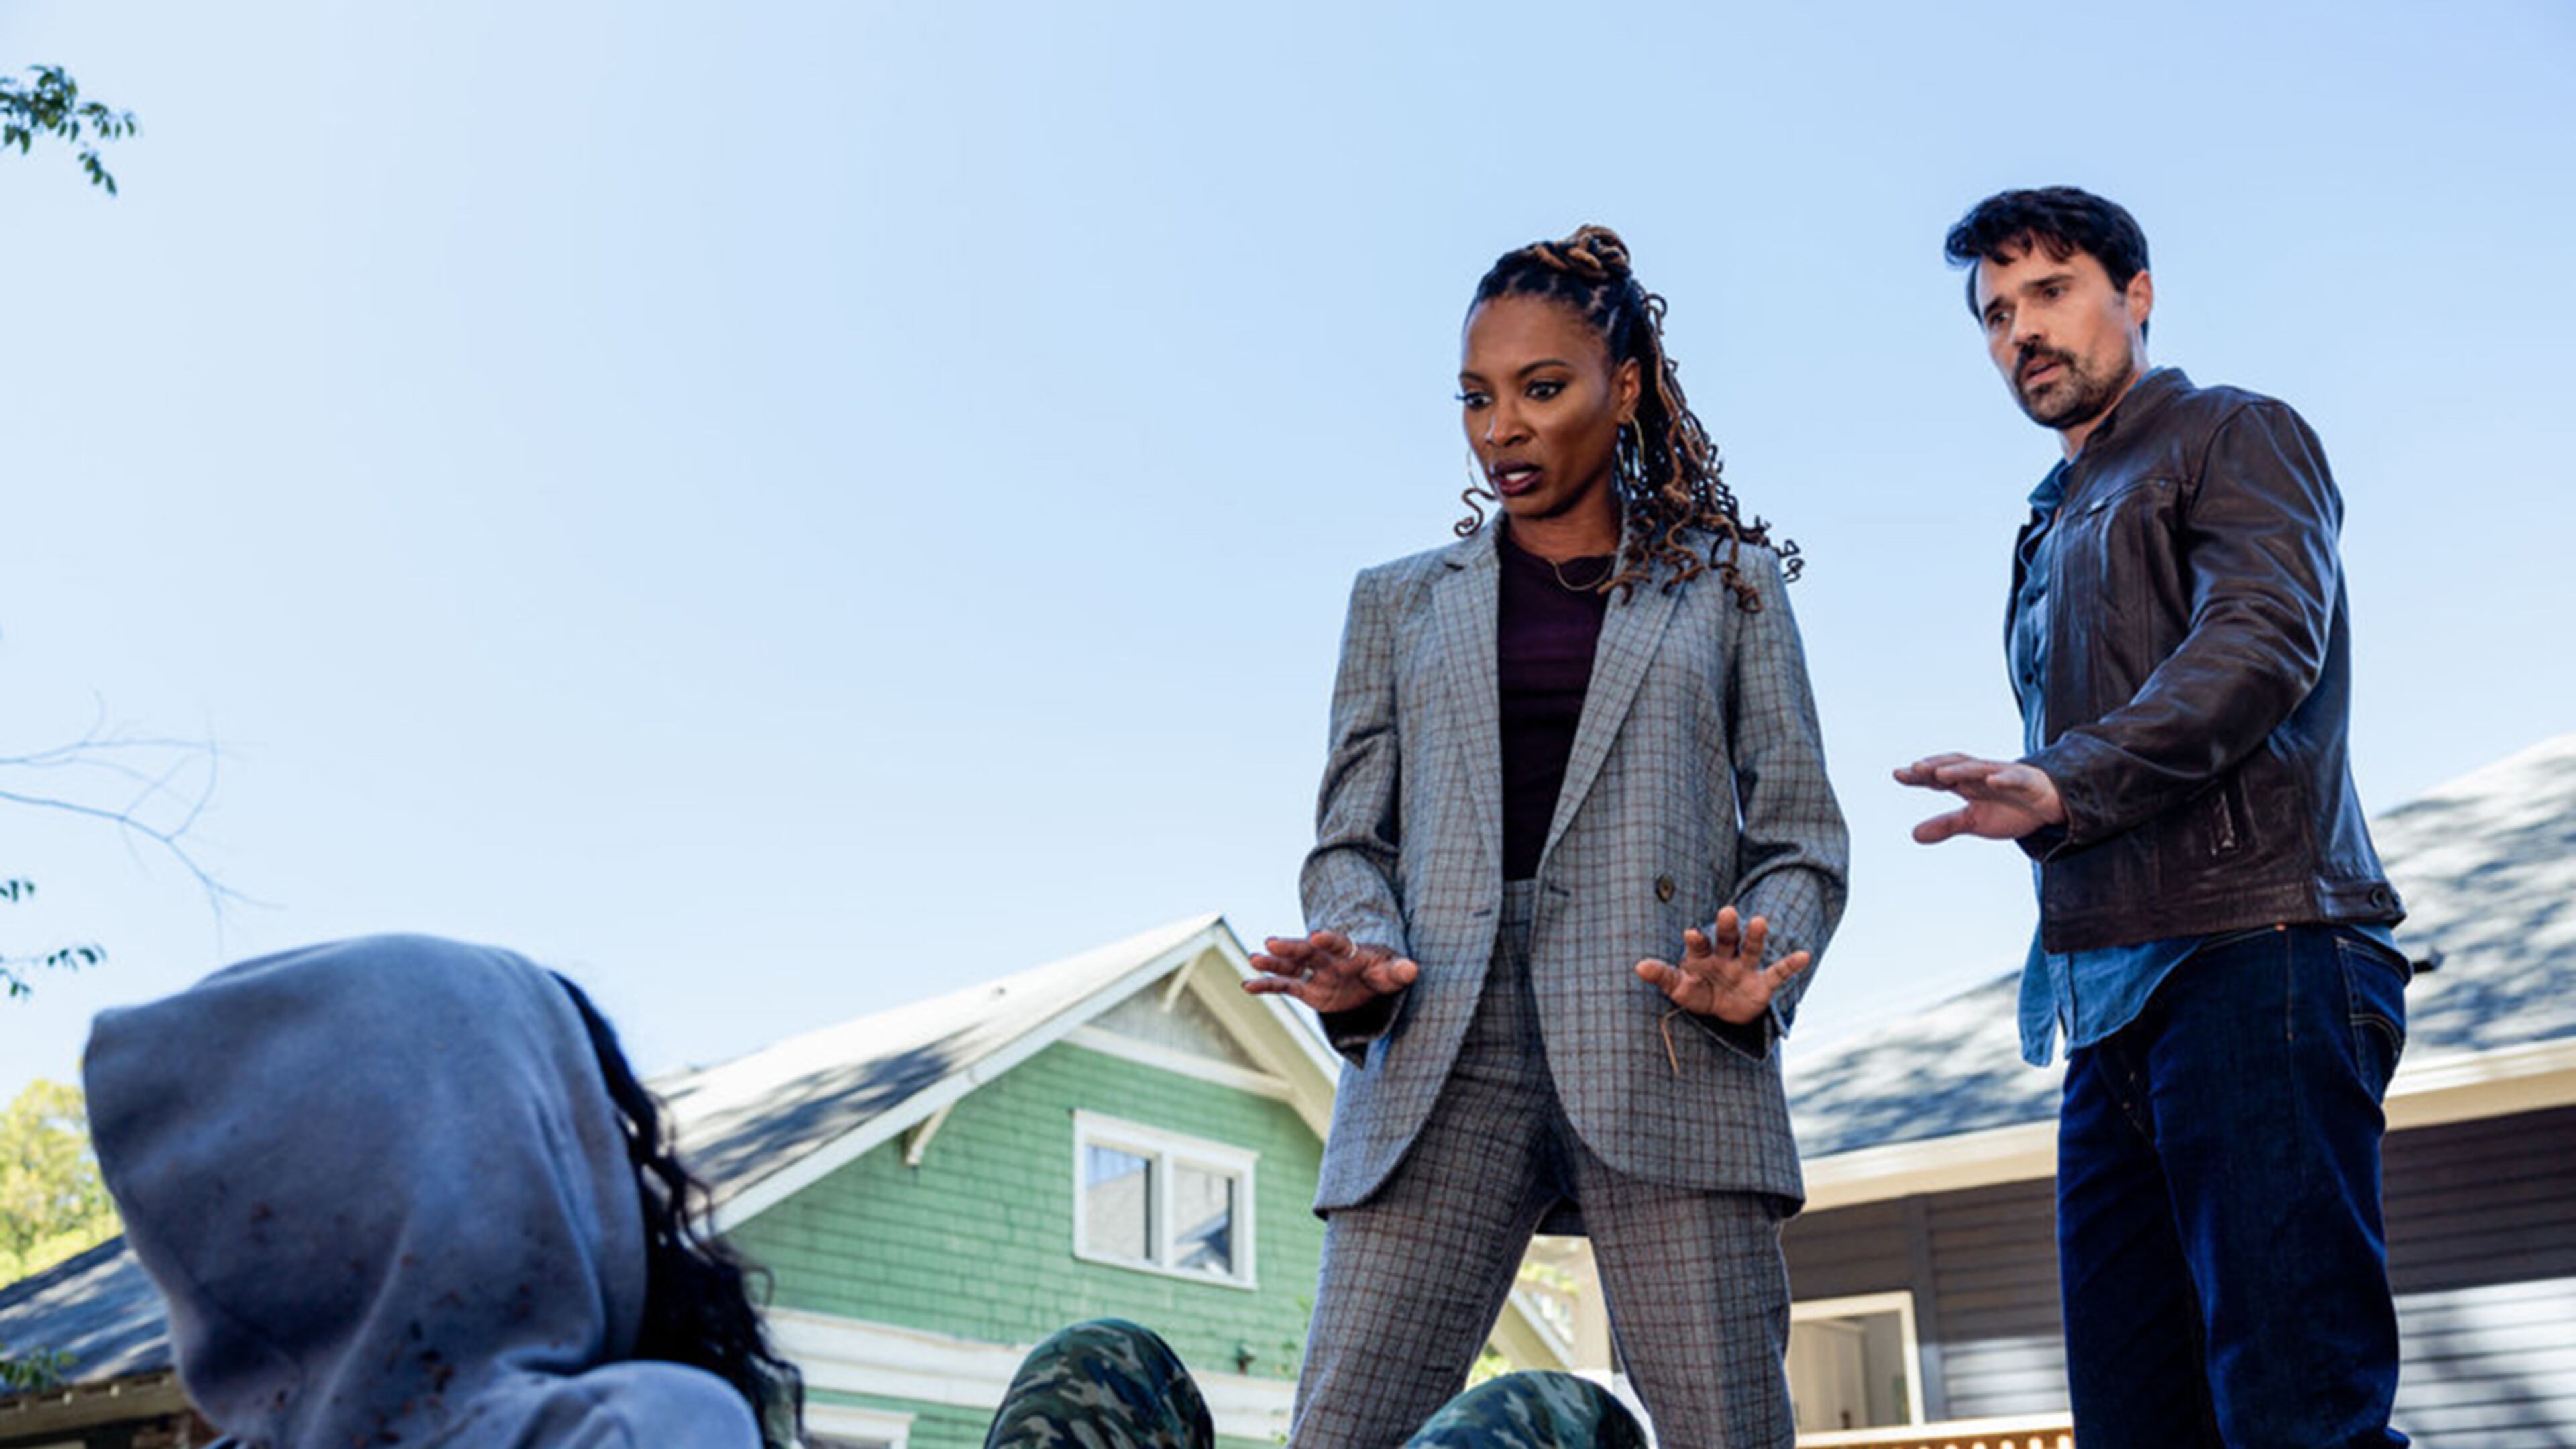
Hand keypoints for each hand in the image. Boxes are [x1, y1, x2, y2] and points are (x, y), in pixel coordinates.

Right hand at [1245, 930, 1418, 1013]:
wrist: (1370, 981)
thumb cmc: (1383, 972)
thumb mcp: (1394, 973)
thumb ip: (1400, 971)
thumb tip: (1413, 969)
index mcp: (1350, 951)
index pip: (1339, 943)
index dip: (1329, 940)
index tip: (1317, 935)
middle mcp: (1327, 958)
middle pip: (1307, 951)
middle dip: (1291, 947)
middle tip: (1272, 942)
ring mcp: (1314, 972)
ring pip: (1290, 966)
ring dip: (1273, 963)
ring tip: (1254, 958)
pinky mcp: (1306, 988)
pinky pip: (1284, 986)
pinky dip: (1267, 985)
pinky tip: (1247, 985)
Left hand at [1634, 906, 1810, 1024]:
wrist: (1724, 1011)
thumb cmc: (1697, 991)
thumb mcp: (1678, 987)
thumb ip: (1662, 976)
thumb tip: (1638, 966)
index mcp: (1701, 956)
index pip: (1698, 944)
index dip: (1695, 939)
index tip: (1690, 932)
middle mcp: (1725, 957)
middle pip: (1726, 938)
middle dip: (1727, 926)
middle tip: (1727, 911)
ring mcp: (1745, 968)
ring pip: (1751, 948)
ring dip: (1756, 936)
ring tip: (1760, 921)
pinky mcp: (1762, 983)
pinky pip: (1778, 973)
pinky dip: (1791, 964)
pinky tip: (1803, 955)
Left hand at [1894, 752, 2066, 842]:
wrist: (2049, 808)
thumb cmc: (2009, 809)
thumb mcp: (1974, 821)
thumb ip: (1945, 825)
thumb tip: (1913, 835)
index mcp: (1968, 784)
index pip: (1939, 777)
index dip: (1920, 775)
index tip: (1897, 774)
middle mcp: (1983, 775)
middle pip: (1955, 765)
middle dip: (1936, 766)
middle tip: (1914, 768)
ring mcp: (2005, 775)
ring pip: (1980, 768)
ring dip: (1961, 769)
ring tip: (1941, 773)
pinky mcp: (2027, 782)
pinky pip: (2015, 778)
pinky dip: (2003, 777)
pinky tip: (1991, 780)